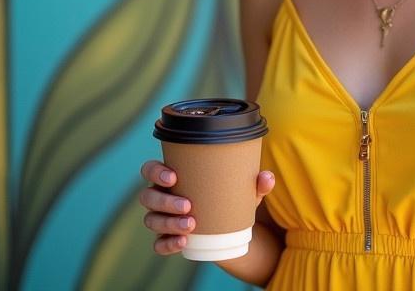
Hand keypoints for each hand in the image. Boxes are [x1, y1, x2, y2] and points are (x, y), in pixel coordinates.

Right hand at [138, 160, 275, 254]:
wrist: (230, 225)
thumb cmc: (229, 196)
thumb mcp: (243, 189)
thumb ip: (256, 183)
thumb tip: (267, 177)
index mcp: (173, 176)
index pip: (151, 169)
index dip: (155, 172)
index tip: (173, 177)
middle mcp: (162, 196)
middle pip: (148, 196)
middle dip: (165, 201)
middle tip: (188, 205)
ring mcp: (162, 219)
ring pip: (151, 220)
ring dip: (168, 223)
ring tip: (191, 225)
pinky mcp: (167, 239)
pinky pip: (158, 244)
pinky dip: (168, 244)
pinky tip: (183, 242)